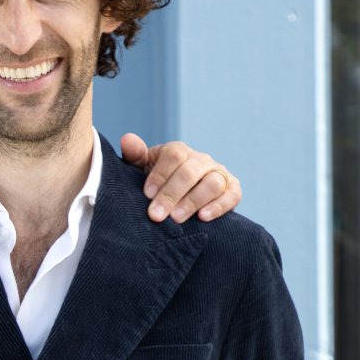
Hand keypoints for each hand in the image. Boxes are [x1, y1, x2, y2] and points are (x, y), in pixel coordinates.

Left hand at [120, 133, 240, 223]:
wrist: (180, 197)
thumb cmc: (157, 181)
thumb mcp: (142, 167)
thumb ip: (135, 155)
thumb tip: (127, 139)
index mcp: (178, 151)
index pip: (173, 156)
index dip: (160, 175)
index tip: (147, 194)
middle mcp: (201, 159)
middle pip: (190, 172)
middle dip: (171, 195)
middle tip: (156, 215)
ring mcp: (218, 173)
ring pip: (211, 184)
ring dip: (193, 202)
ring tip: (177, 219)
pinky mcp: (232, 189)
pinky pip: (232, 195)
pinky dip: (219, 206)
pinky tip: (203, 218)